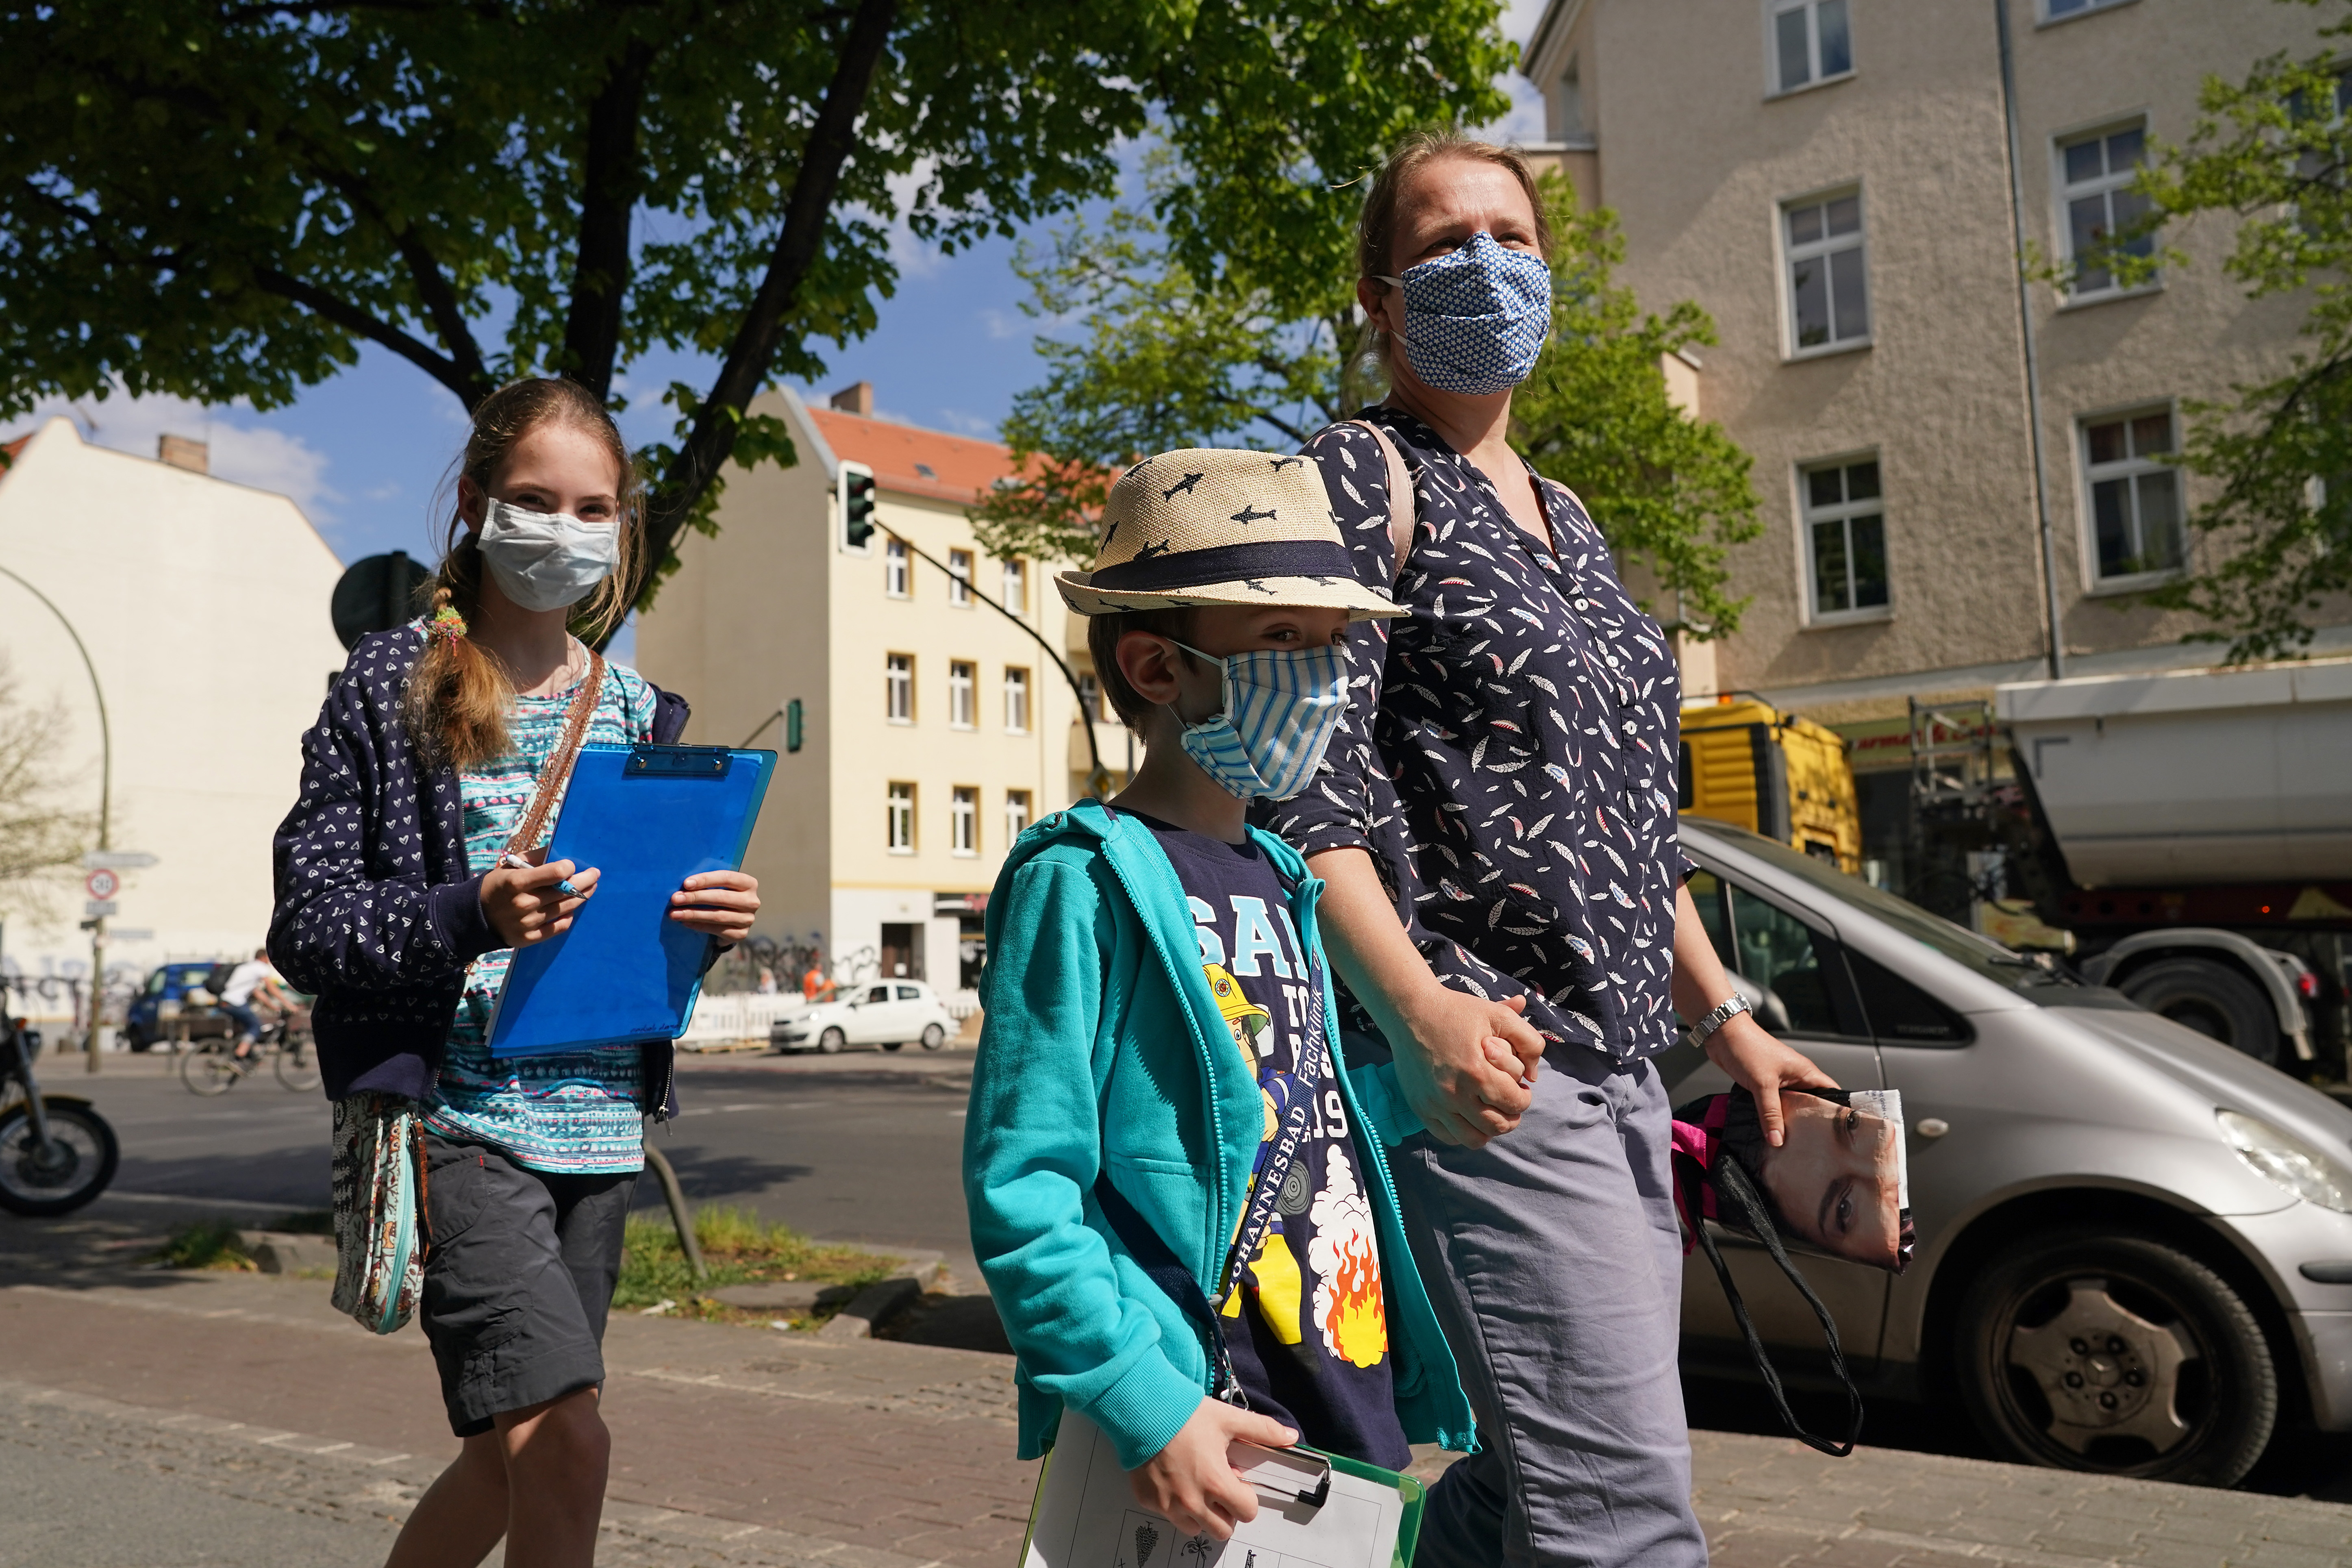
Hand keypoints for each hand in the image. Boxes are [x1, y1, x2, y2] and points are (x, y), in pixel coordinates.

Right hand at [481, 854, 598, 947]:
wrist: (475, 916)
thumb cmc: (498, 885)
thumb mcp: (510, 866)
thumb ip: (535, 858)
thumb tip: (560, 852)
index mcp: (517, 882)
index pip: (555, 873)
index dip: (569, 867)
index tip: (574, 865)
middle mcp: (523, 903)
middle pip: (565, 891)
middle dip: (585, 880)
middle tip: (595, 874)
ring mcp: (527, 923)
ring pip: (565, 908)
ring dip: (582, 897)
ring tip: (590, 888)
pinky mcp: (529, 938)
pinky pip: (558, 927)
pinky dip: (568, 917)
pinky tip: (571, 909)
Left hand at [668, 870, 759, 942]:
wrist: (731, 920)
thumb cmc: (721, 896)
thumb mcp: (719, 885)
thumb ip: (707, 882)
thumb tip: (684, 884)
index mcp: (749, 883)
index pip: (726, 878)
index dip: (705, 880)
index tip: (686, 884)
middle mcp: (752, 901)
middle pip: (721, 897)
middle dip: (695, 897)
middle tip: (676, 899)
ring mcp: (748, 919)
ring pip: (718, 915)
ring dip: (693, 914)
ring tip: (675, 913)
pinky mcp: (741, 934)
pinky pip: (717, 930)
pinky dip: (699, 926)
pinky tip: (685, 922)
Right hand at [1128, 1399, 1296, 1539]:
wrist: (1142, 1410)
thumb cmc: (1185, 1415)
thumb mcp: (1228, 1419)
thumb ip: (1262, 1430)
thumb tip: (1290, 1437)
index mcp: (1216, 1483)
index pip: (1248, 1512)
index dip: (1246, 1497)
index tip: (1237, 1481)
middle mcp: (1193, 1501)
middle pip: (1223, 1530)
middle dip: (1226, 1511)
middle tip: (1218, 1487)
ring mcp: (1168, 1505)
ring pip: (1196, 1528)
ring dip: (1201, 1514)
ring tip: (1196, 1485)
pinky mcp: (1149, 1502)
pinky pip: (1168, 1516)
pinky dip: (1174, 1505)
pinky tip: (1173, 1480)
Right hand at [1393, 985, 1544, 1148]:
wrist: (1410, 1011)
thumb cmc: (1457, 1012)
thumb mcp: (1499, 1015)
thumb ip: (1528, 1041)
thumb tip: (1533, 1075)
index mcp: (1476, 1071)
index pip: (1514, 1103)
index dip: (1524, 1098)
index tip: (1520, 1089)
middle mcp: (1454, 1093)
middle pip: (1497, 1126)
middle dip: (1511, 1116)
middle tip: (1508, 1101)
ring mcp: (1435, 1104)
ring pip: (1474, 1139)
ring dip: (1489, 1129)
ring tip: (1490, 1111)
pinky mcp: (1420, 1108)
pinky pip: (1448, 1137)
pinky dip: (1463, 1132)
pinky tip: (1468, 1114)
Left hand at [1702, 1011, 1837, 1146]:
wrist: (1722, 1034)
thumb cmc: (1747, 1046)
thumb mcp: (1762, 1083)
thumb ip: (1770, 1113)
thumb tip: (1778, 1139)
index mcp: (1804, 1071)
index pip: (1830, 1093)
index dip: (1836, 1111)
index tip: (1836, 1132)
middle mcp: (1795, 1076)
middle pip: (1810, 1103)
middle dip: (1809, 1122)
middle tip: (1811, 1144)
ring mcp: (1779, 1081)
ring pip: (1789, 1105)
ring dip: (1787, 1120)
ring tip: (1790, 1142)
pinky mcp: (1763, 1084)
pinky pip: (1772, 1104)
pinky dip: (1771, 1115)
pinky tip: (1769, 1129)